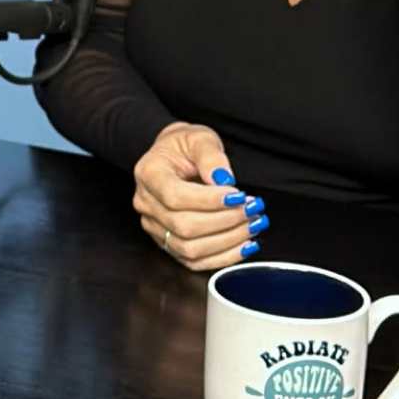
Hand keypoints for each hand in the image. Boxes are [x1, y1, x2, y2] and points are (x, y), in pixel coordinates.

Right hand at [131, 121, 262, 271]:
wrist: (174, 157)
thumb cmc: (185, 147)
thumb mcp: (200, 138)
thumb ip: (211, 156)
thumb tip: (223, 179)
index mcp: (149, 174)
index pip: (176, 196)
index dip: (209, 201)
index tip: (238, 195)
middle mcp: (146, 204)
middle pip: (184, 226)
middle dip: (225, 221)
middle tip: (253, 209)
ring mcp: (155, 227)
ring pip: (190, 248)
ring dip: (227, 240)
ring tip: (253, 224)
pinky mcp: (168, 243)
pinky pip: (194, 261)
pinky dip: (223, 257)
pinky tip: (244, 244)